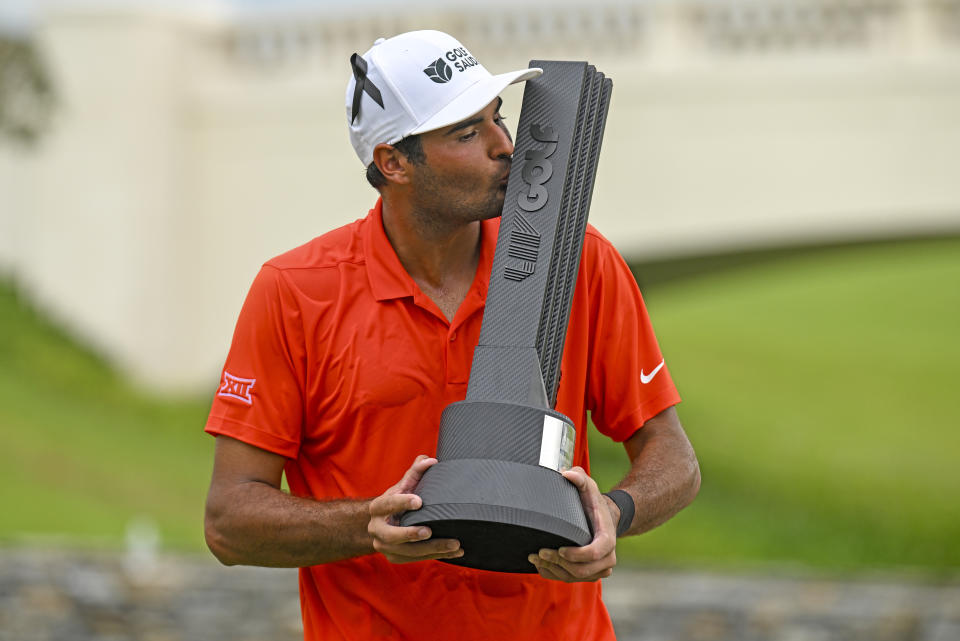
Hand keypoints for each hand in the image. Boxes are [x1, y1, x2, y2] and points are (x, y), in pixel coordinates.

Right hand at [368, 455, 463, 563]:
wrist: (385, 521)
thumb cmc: (399, 498)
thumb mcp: (405, 485)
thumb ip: (416, 472)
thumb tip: (431, 461)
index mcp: (377, 508)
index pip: (387, 504)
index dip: (402, 503)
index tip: (420, 502)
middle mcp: (376, 529)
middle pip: (391, 535)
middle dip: (410, 534)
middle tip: (429, 531)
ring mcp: (385, 546)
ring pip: (407, 552)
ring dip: (432, 548)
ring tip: (455, 544)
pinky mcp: (396, 557)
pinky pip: (416, 559)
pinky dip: (437, 555)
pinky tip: (456, 552)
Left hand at [528, 466, 617, 581]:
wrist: (604, 519)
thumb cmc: (594, 503)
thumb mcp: (589, 487)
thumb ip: (579, 478)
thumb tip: (565, 473)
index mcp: (608, 539)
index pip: (594, 553)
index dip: (576, 555)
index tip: (559, 548)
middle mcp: (607, 558)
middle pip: (581, 569)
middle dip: (559, 562)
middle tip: (540, 552)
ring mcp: (598, 569)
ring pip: (574, 577)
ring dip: (553, 569)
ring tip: (535, 557)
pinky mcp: (588, 574)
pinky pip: (570, 579)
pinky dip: (554, 574)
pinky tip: (540, 565)